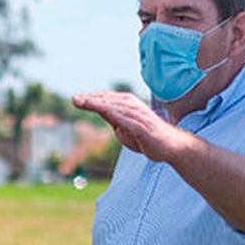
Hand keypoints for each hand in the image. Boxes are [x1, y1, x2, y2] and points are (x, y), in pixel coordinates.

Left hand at [72, 91, 191, 162]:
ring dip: (97, 104)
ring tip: (83, 103)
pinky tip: (103, 111)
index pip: (105, 99)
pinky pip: (125, 119)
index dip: (90, 99)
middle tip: (74, 99)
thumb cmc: (145, 137)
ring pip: (114, 107)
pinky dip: (113, 114)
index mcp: (127, 104)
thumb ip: (113, 118)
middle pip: (107, 100)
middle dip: (90, 99)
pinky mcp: (142, 126)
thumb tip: (100, 111)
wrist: (170, 146)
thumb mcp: (124, 127)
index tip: (75, 99)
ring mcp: (137, 115)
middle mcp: (132, 106)